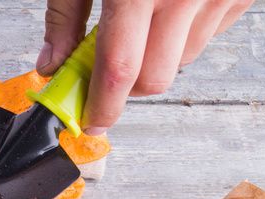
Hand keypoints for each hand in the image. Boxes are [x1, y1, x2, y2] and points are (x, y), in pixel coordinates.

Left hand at [35, 0, 253, 133]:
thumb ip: (67, 14)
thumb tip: (53, 63)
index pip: (120, 72)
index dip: (102, 107)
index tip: (90, 120)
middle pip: (156, 80)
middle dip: (129, 82)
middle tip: (109, 60)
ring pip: (183, 60)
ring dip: (158, 53)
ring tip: (146, 13)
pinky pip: (211, 33)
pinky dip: (187, 29)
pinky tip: (176, 0)